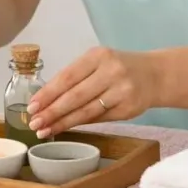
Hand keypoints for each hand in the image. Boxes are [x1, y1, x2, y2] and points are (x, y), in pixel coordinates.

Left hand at [25, 46, 157, 138]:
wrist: (155, 74)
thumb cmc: (118, 67)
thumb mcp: (98, 62)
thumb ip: (75, 77)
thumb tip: (44, 99)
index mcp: (98, 56)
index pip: (67, 77)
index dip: (48, 93)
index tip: (32, 106)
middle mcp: (111, 72)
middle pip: (75, 96)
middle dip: (52, 112)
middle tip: (34, 123)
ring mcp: (122, 91)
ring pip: (86, 111)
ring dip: (63, 123)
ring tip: (45, 130)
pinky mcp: (129, 109)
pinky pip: (99, 118)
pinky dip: (80, 124)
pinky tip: (66, 128)